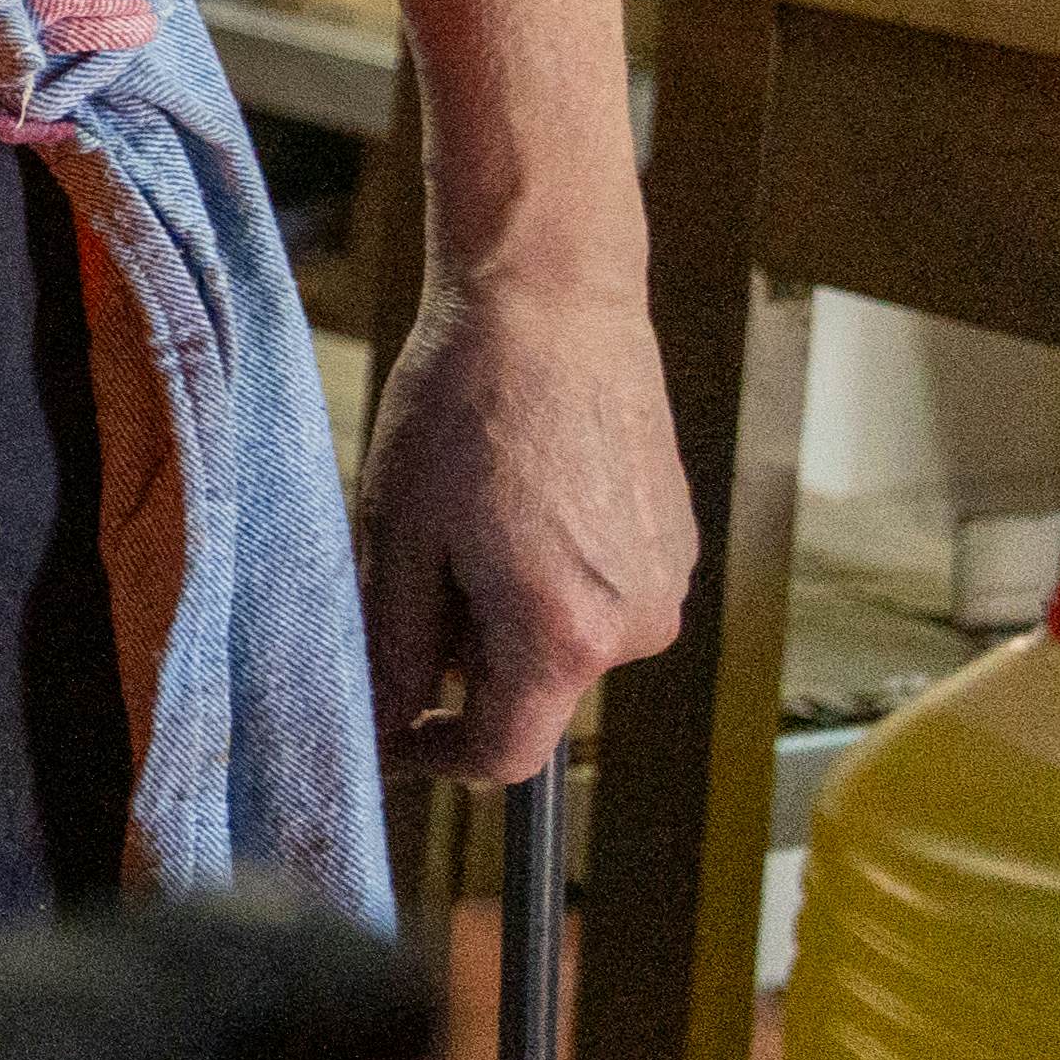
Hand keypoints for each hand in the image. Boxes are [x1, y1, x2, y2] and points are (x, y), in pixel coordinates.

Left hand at [355, 259, 692, 784]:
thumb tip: (382, 723)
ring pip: (561, 642)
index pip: (502, 756)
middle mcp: (636, 627)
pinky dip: (545, 572)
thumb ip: (395, 646)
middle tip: (412, 565)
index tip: (386, 730)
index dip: (432, 754)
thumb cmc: (462, 406)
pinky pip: (596, 595)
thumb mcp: (399, 534)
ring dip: (502, 609)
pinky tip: (513, 497)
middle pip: (530, 693)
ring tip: (464, 513)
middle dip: (459, 656)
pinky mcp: (676, 545)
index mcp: (562, 636)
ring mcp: (666, 585)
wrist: (548, 304)